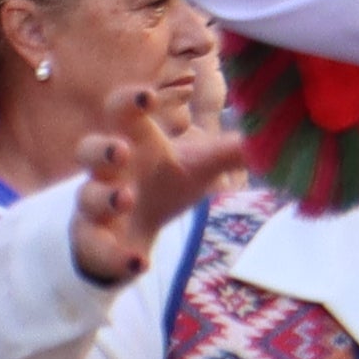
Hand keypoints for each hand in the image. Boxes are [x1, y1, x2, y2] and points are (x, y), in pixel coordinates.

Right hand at [69, 82, 261, 284]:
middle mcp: (108, 171)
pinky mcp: (93, 242)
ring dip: (103, 198)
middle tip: (122, 151)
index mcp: (133, 142)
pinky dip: (115, 257)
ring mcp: (95, 206)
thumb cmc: (165, 183)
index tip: (148, 96)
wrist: (134, 232)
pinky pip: (95, 249)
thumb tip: (272, 133)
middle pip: (88, 150)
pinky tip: (138, 263)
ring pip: (86, 198)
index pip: (120, 112)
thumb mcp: (200, 165)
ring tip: (125, 198)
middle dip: (101, 149)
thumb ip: (233, 150)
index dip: (128, 101)